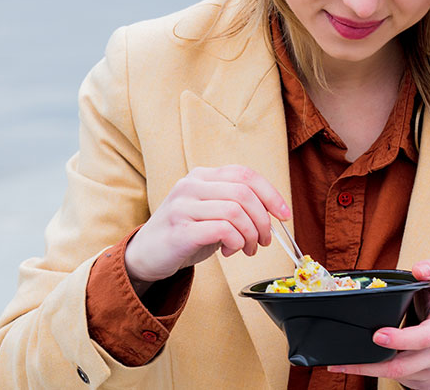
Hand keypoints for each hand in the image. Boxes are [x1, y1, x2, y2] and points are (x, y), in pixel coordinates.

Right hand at [125, 165, 290, 283]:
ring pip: (235, 211)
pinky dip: (236, 242)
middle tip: (265, 241)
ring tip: (248, 249)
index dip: (270, 193)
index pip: (245, 174)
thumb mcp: (210, 211)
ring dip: (251, 235)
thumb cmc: (184, 233)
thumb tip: (272, 214)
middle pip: (244, 192)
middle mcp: (191, 186)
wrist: (146, 255)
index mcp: (201, 176)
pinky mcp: (179, 230)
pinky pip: (222, 230)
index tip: (284, 214)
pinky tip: (230, 250)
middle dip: (263, 220)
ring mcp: (183, 207)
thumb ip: (235, 205)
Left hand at [328, 259, 429, 389]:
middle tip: (348, 357)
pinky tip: (356, 366)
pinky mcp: (425, 381)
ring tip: (341, 364)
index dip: (402, 339)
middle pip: (406, 364)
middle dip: (375, 363)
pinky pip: (398, 379)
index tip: (377, 335)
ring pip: (398, 376)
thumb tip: (421, 270)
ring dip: (367, 371)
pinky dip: (374, 373)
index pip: (426, 336)